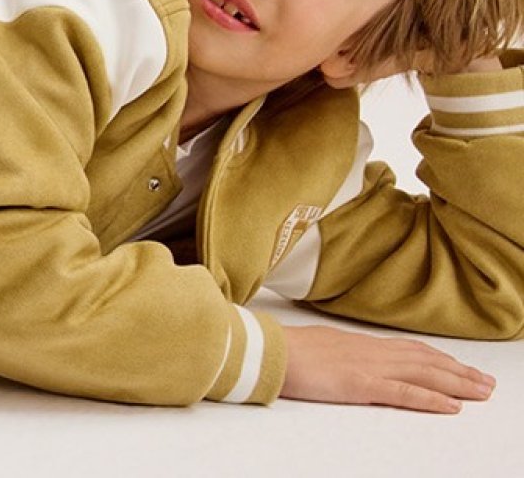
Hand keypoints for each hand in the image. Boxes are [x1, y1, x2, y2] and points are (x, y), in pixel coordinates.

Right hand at [279, 324, 495, 413]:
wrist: (263, 349)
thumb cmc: (280, 349)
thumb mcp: (314, 345)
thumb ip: (335, 351)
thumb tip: (339, 357)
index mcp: (358, 342)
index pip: (408, 348)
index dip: (438, 356)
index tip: (459, 364)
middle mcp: (369, 350)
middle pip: (424, 360)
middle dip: (458, 371)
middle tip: (486, 382)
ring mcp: (367, 367)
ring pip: (423, 373)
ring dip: (456, 383)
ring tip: (481, 392)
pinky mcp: (360, 384)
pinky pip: (403, 392)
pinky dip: (431, 398)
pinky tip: (451, 406)